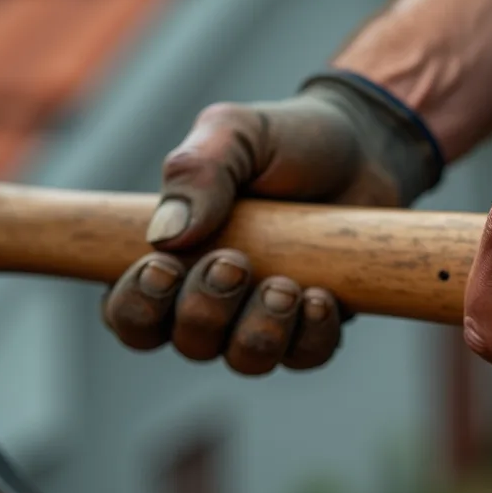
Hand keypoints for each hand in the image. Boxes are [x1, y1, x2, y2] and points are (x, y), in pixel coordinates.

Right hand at [101, 74, 441, 374]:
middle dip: (205, 311)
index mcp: (171, 257)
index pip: (127, 311)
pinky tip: (320, 296)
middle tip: (235, 262)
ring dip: (260, 331)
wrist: (364, 146)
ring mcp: (264, 316)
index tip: (164, 266)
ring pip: (245, 359)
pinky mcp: (315, 323)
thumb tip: (165, 234)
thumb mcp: (233, 133)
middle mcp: (211, 298)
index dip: (137, 305)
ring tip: (286, 285)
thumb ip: (194, 170)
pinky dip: (310, 335)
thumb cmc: (285, 140)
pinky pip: (305, 355)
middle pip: (187, 342)